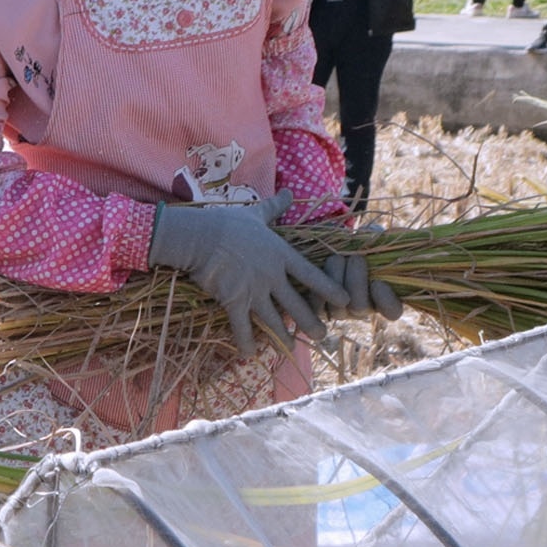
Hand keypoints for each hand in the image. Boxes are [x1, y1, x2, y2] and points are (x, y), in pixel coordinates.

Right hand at [145, 194, 348, 355]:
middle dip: (310, 322)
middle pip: (296, 304)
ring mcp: (254, 290)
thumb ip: (275, 207)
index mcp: (281, 255)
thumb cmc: (227, 222)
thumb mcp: (256, 213)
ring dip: (284, 336)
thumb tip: (289, 192)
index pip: (311, 274)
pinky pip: (242, 326)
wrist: (201, 236)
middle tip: (322, 335)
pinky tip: (248, 355)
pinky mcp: (233, 301)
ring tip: (293, 349)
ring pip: (273, 319)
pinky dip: (245, 341)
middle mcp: (272, 276)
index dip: (329, 288)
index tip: (345, 300)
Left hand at [316, 244, 402, 318]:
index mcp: (382, 296)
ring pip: (338, 308)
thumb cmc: (357, 242)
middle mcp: (361, 309)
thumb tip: (375, 239)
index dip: (387, 302)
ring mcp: (339, 311)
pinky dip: (319, 287)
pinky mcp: (318, 309)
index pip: (392, 311)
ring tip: (337, 257)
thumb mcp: (373, 239)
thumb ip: (380, 242)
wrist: (329, 248)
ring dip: (337, 279)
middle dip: (357, 280)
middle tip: (357, 258)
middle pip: (360, 307)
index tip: (379, 283)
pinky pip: (317, 307)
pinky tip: (320, 271)